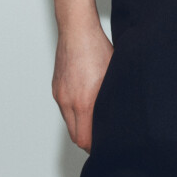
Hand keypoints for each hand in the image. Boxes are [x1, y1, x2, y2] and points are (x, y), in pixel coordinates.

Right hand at [52, 24, 113, 152]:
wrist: (76, 30)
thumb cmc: (97, 48)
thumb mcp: (113, 74)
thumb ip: (113, 97)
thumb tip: (120, 113)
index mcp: (83, 101)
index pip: (84, 139)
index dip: (95, 146)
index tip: (105, 145)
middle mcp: (68, 101)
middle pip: (75, 135)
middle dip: (88, 139)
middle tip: (102, 137)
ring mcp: (59, 94)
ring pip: (69, 121)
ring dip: (80, 124)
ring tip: (95, 118)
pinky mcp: (56, 87)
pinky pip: (64, 108)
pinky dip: (74, 111)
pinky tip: (85, 101)